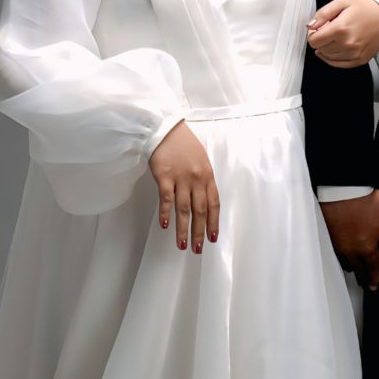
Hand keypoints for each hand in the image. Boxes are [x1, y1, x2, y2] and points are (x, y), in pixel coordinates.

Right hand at [149, 121, 219, 252]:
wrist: (166, 130)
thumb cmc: (184, 145)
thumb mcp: (201, 161)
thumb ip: (203, 181)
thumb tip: (204, 203)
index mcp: (208, 176)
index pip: (214, 204)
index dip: (213, 223)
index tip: (212, 238)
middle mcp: (197, 179)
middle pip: (200, 211)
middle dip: (199, 232)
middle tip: (198, 249)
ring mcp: (180, 178)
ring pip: (184, 209)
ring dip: (184, 229)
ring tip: (182, 244)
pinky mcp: (164, 176)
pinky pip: (166, 199)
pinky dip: (165, 213)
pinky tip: (165, 226)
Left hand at [307, 0, 378, 66]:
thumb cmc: (363, 9)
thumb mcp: (341, 3)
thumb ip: (323, 13)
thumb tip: (310, 26)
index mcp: (340, 29)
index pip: (313, 41)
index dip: (312, 34)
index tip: (318, 29)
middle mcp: (347, 44)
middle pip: (320, 49)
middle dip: (320, 40)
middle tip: (329, 31)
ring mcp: (354, 54)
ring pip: (328, 57)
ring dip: (327, 48)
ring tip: (336, 37)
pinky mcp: (359, 60)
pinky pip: (338, 64)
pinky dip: (332, 58)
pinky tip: (334, 49)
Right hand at [320, 190, 378, 290]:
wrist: (339, 188)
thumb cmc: (363, 199)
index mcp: (366, 247)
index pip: (372, 268)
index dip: (374, 278)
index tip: (373, 285)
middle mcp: (350, 250)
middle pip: (356, 269)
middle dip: (362, 277)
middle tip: (364, 283)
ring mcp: (336, 243)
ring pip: (343, 261)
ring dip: (350, 265)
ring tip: (353, 268)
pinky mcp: (326, 235)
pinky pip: (334, 250)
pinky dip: (340, 253)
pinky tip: (342, 252)